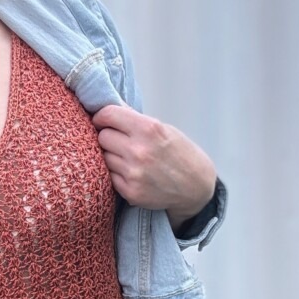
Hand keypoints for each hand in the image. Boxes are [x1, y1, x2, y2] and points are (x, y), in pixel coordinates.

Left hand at [91, 104, 216, 223]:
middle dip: (108, 137)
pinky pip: (109, 176)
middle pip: (102, 137)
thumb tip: (107, 106)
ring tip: (128, 158)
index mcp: (149, 129)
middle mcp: (139, 150)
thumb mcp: (164, 129)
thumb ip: (134, 119)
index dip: (102, 116)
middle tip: (119, 141)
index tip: (102, 120)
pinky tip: (131, 173)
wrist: (196, 188)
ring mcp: (133, 173)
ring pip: (104, 157)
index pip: (108, 114)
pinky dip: (116, 173)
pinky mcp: (130, 191)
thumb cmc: (180, 154)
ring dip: (112, 156)